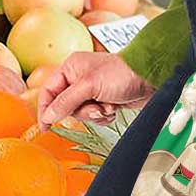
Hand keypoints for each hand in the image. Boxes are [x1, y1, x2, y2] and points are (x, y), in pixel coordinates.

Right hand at [37, 52, 154, 129]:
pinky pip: (95, 116)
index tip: (45, 127)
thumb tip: (48, 115)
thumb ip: (66, 101)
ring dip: (95, 114)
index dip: (45, 109)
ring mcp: (92, 90)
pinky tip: (114, 108)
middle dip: (81, 111)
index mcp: (71, 68)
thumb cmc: (121, 73)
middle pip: (65, 106)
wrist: (150, 78)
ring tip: (108, 106)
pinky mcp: (104, 100)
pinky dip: (104, 116)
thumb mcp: (89, 86)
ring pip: (81, 113)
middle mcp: (79, 78)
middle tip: (95, 108)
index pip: (49, 91)